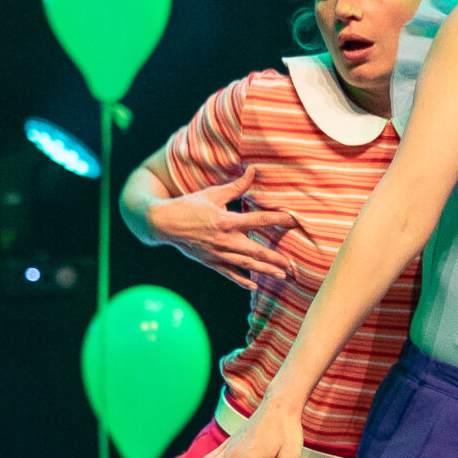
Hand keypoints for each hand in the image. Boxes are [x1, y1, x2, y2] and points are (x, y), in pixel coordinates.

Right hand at [147, 170, 293, 290]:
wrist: (163, 223)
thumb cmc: (188, 206)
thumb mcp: (212, 194)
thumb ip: (235, 186)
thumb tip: (253, 171)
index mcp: (227, 221)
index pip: (258, 220)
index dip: (278, 220)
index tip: (294, 221)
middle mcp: (224, 240)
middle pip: (255, 250)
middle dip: (274, 258)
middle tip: (291, 264)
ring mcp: (217, 253)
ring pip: (246, 264)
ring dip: (264, 270)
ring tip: (281, 275)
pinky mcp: (210, 261)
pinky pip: (229, 273)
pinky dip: (241, 280)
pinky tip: (254, 286)